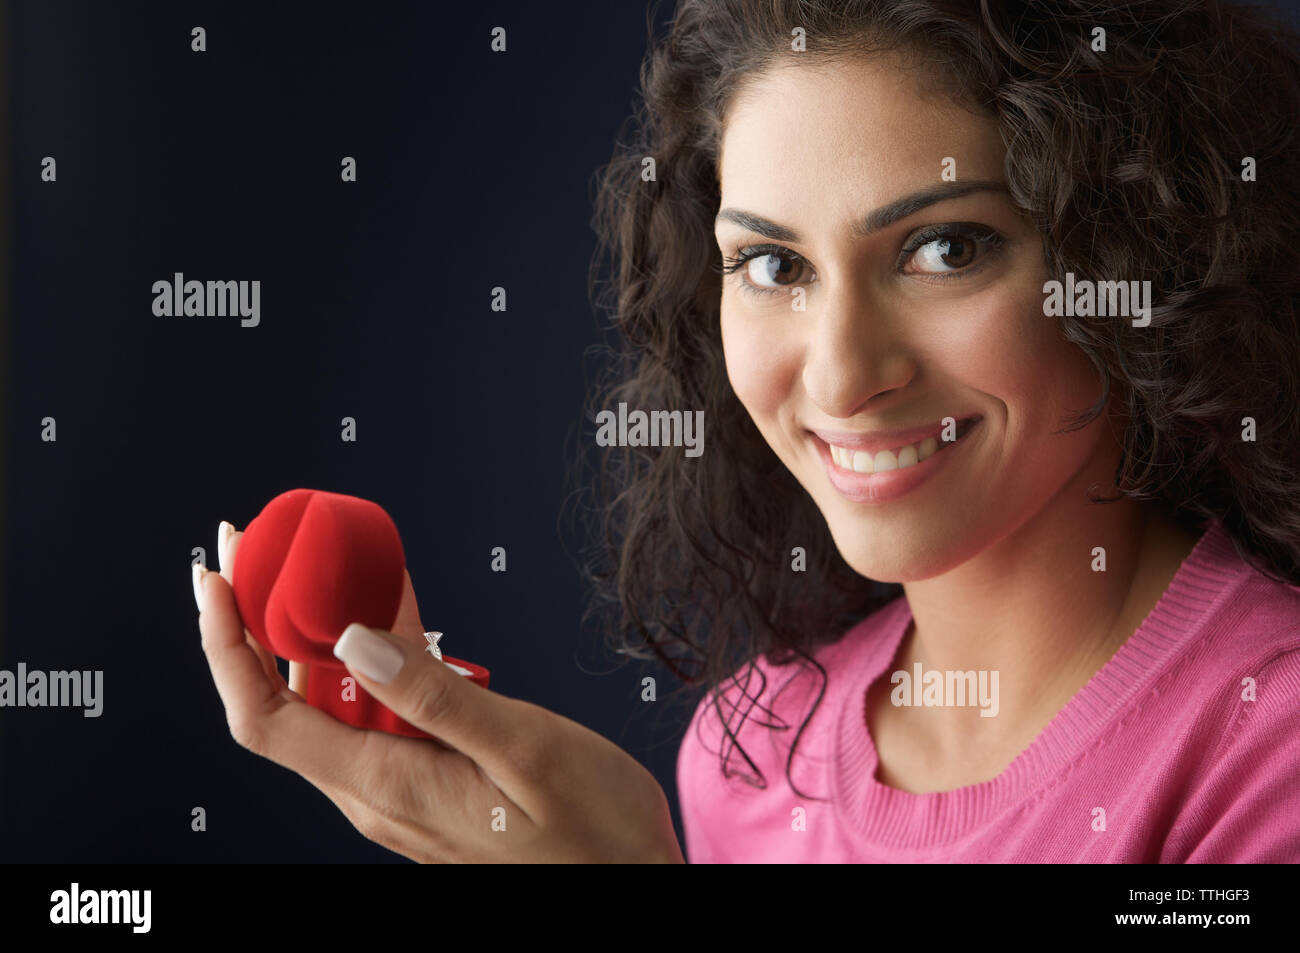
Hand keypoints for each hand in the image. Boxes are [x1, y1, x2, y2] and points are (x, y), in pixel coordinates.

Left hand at [195, 521, 684, 862]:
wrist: (636, 879)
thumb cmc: (595, 831)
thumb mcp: (525, 748)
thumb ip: (436, 697)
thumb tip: (354, 641)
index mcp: (388, 784)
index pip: (265, 717)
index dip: (227, 646)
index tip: (219, 580)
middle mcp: (379, 791)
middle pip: (286, 703)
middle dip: (261, 619)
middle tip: (263, 546)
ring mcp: (401, 788)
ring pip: (332, 704)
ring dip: (319, 632)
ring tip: (327, 564)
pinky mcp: (426, 780)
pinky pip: (378, 713)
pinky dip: (374, 656)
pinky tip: (390, 614)